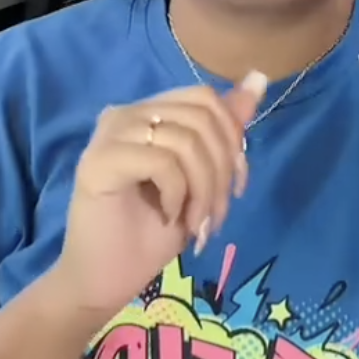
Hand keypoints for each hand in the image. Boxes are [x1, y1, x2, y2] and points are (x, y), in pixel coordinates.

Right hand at [52, 73, 266, 324]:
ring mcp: (109, 135)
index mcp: (148, 112)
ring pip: (185, 141)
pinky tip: (169, 217)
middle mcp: (125, 113)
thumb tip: (259, 77)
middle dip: (221, 172)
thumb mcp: (201, 179)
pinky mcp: (98, 162)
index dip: (232, 139)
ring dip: (203, 192)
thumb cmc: (149, 233)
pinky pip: (162, 162)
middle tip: (213, 218)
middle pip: (201, 118)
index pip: (205, 98)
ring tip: (195, 225)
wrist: (103, 281)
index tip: (236, 187)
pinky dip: (178, 195)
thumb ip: (224, 131)